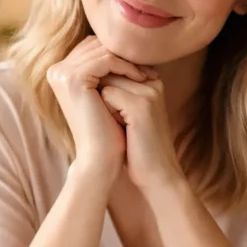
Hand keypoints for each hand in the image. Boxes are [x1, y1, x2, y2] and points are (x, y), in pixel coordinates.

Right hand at [46, 36, 155, 183]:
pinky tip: (142, 79)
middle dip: (124, 56)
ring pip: (103, 51)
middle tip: (149, 68)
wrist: (99, 157)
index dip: (118, 55)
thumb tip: (126, 46)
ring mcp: (62, 73)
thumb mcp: (104, 95)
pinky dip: (127, 67)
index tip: (143, 67)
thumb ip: (105, 71)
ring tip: (148, 75)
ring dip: (129, 62)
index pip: (92, 49)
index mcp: (60, 73)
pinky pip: (107, 60)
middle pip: (96, 46)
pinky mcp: (73, 78)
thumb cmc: (106, 129)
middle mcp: (56, 70)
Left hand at [99, 74, 184, 195]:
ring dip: (105, 106)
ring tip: (125, 127)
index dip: (106, 96)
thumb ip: (116, 93)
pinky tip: (123, 130)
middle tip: (123, 125)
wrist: (158, 175)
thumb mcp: (128, 114)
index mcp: (152, 82)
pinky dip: (107, 112)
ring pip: (106, 83)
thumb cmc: (139, 148)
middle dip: (104, 99)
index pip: (114, 70)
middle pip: (109, 74)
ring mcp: (149, 92)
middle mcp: (153, 82)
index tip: (119, 119)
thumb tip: (87, 78)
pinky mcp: (141, 106)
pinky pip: (107, 94)